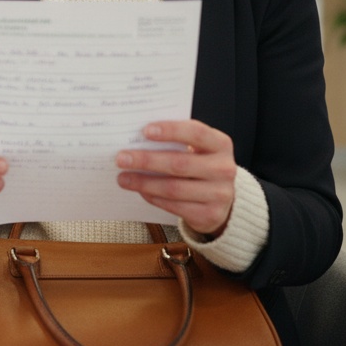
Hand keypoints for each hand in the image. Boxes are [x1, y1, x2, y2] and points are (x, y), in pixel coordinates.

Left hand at [115, 120, 236, 236]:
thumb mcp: (198, 149)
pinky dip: (153, 197)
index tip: (145, 130)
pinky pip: (174, 206)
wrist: (223, 199)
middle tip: (121, 158)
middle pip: (179, 163)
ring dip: (144, 183)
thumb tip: (138, 139)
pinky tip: (140, 190)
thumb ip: (177, 141)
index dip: (171, 131)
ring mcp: (219, 194)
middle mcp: (224, 169)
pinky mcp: (209, 215)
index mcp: (221, 144)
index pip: (196, 133)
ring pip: (173, 188)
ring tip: (123, 178)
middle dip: (146, 160)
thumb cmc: (201, 164)